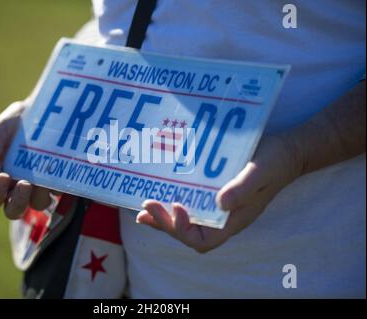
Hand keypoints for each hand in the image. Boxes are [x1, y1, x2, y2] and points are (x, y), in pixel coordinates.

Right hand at [0, 100, 53, 218]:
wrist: (43, 111)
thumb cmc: (15, 124)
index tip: (3, 176)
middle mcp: (18, 188)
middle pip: (14, 211)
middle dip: (18, 202)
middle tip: (25, 183)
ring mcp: (40, 186)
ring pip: (38, 205)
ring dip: (39, 196)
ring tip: (42, 179)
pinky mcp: (59, 181)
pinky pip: (59, 192)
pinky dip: (57, 186)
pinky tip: (57, 172)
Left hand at [136, 134, 302, 252]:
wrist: (283, 151)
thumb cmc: (273, 163)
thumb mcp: (259, 173)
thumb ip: (242, 189)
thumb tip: (220, 204)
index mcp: (233, 220)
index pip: (204, 240)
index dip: (184, 230)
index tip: (176, 206)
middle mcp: (221, 218)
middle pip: (187, 232)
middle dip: (164, 222)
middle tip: (146, 205)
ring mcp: (214, 205)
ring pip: (184, 219)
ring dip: (162, 216)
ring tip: (143, 206)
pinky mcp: (210, 191)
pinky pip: (188, 202)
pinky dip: (169, 200)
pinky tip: (155, 189)